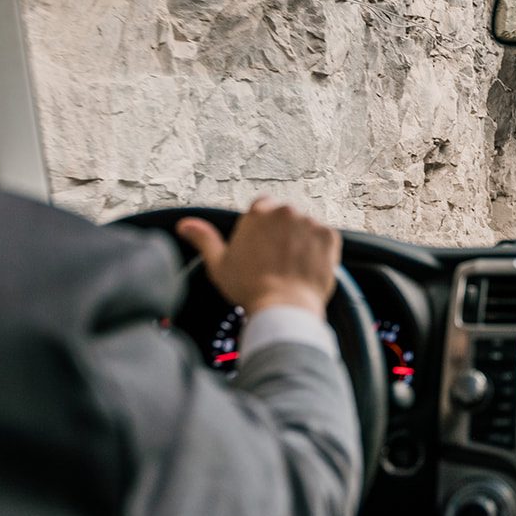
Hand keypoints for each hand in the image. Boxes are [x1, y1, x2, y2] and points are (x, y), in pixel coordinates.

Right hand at [177, 198, 338, 317]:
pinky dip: (319, 250)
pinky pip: (325, 239)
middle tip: (277, 260)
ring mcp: (310, 222)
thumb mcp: (219, 264)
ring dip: (302, 241)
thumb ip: (204, 239)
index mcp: (259, 211)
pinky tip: (307, 267)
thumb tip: (185, 224)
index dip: (262, 229)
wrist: (283, 307)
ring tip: (292, 266)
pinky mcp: (330, 236)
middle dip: (283, 234)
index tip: (262, 248)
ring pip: (306, 228)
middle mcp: (286, 211)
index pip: (263, 208)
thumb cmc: (250, 288)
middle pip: (286, 217)